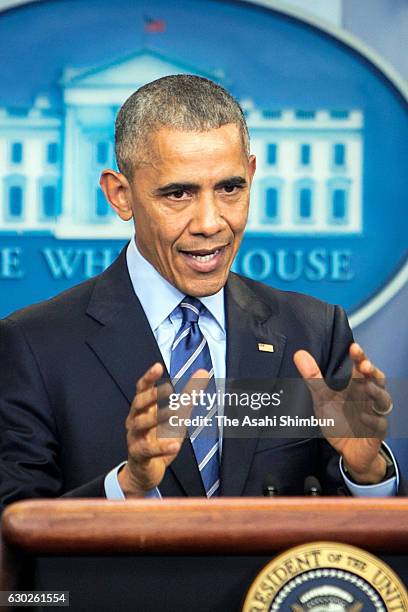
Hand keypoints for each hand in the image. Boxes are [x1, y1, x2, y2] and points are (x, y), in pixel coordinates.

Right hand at [118, 362, 208, 496]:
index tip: (158, 366)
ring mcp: (135, 437)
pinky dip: (162, 448)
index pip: (142, 389)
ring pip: (140, 425)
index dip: (149, 377)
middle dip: (151, 396)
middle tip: (167, 389)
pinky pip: (148, 450)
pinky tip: (175, 445)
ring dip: (157, 418)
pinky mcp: (139, 455)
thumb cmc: (159, 438)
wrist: (146, 471)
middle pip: (138, 404)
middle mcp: (135, 419)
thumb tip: (203, 372)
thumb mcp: (177, 416)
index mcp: (143, 408)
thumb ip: (189, 395)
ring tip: (173, 413)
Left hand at [294, 343, 391, 483]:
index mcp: (357, 385)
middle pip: (377, 379)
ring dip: (376, 393)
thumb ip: (313, 377)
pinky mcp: (378, 431)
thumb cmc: (338, 419)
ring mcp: (375, 413)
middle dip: (372, 372)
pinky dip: (372, 420)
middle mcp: (369, 396)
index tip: (353, 347)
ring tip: (367, 388)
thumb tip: (299, 353)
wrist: (346, 450)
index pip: (361, 367)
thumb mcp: (322, 398)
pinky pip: (380, 424)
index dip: (360, 357)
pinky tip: (363, 417)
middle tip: (364, 366)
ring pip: (383, 400)